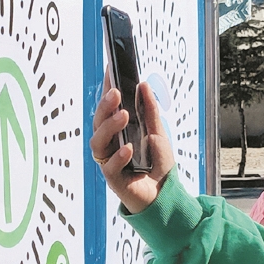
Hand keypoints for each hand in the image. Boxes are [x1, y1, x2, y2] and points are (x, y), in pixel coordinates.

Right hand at [91, 82, 174, 214]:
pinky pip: (109, 166)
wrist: (165, 194)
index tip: (110, 68)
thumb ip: (150, 111)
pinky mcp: (113, 179)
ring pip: (98, 141)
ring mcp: (109, 160)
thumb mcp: (158, 132)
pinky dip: (118, 156)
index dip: (107, 88)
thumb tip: (143, 85)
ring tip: (123, 116)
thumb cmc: (158, 164)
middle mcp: (109, 144)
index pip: (109, 106)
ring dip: (109, 127)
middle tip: (116, 93)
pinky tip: (129, 148)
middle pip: (99, 121)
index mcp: (117, 131)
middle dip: (105, 106)